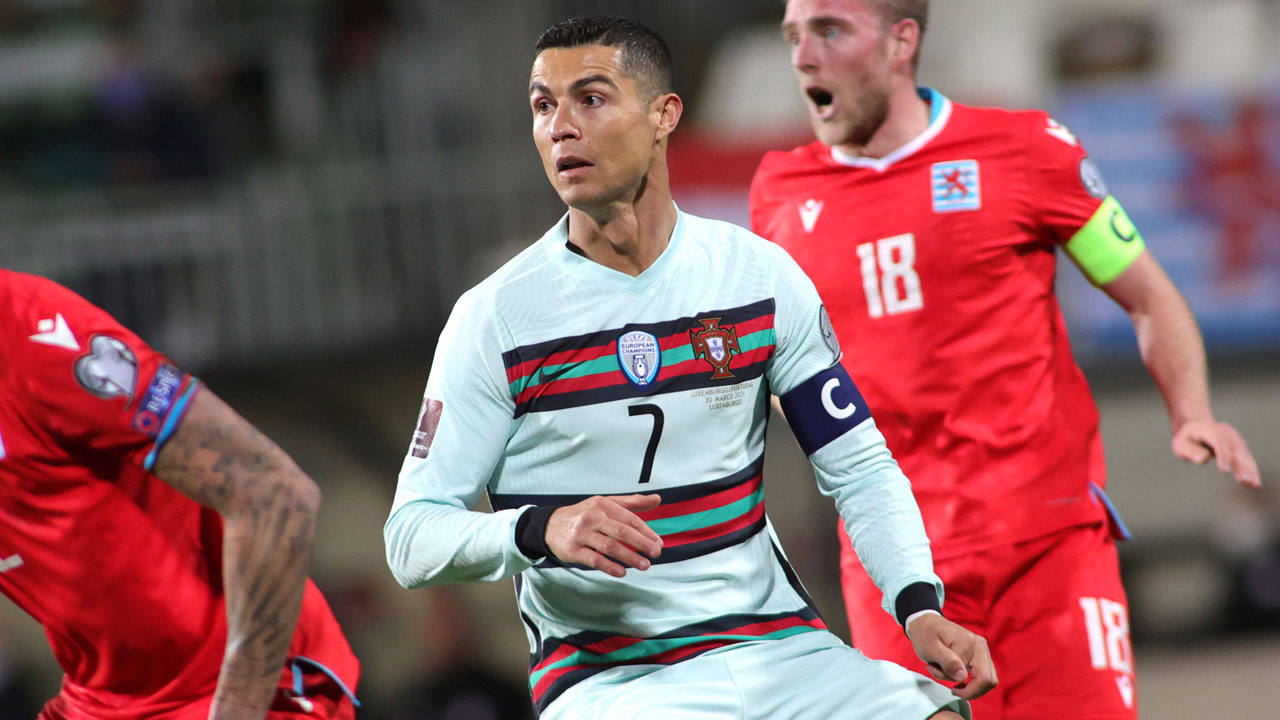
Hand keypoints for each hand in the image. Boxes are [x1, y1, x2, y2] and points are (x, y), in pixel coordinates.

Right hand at [545, 494, 662, 577]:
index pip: (629, 519)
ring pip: (610, 547)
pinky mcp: (573, 550)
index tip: (658, 542)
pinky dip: (610, 567)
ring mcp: (581, 534)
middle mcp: (591, 517)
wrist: (550, 526)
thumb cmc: (584, 515)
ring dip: (630, 557)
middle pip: (621, 531)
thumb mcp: (606, 504)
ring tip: (644, 565)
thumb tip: (658, 499)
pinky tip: (622, 572)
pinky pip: (595, 560)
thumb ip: (632, 502)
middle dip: (642, 543)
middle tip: (656, 553)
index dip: (646, 532)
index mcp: (602, 504)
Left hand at [906, 613, 996, 700]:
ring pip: (985, 679)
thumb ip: (948, 662)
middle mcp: (980, 646)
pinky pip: (980, 675)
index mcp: (970, 643)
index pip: (981, 678)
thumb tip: (963, 677)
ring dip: (965, 683)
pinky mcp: (978, 654)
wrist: (925, 623)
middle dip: (969, 689)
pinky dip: (965, 678)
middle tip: (952, 688)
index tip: (952, 689)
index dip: (968, 690)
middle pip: (989, 680)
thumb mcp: (931, 649)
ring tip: (944, 672)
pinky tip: (950, 672)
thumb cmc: (925, 634)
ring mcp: (981, 649)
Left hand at [1172, 419, 1259, 488]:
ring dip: (1250, 470)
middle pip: (1235, 449)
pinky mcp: (1239, 445)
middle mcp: (1225, 432)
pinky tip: (1255, 484)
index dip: (1223, 456)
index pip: (1219, 442)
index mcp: (1209, 429)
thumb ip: (1190, 451)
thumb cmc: (1186, 439)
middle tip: (1245, 481)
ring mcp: (1234, 438)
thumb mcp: (1180, 444)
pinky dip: (1251, 471)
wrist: (1197, 427)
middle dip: (1242, 465)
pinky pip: (1246, 459)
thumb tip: (1204, 458)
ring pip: (1244, 455)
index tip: (1224, 471)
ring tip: (1254, 485)